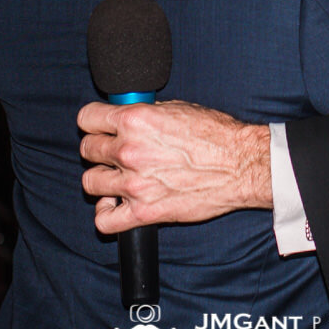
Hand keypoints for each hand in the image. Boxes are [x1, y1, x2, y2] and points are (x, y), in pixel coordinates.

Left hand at [78, 100, 271, 234]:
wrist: (241, 165)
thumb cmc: (216, 135)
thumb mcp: (177, 108)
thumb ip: (145, 114)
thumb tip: (127, 117)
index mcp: (135, 120)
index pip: (87, 118)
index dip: (94, 122)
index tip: (100, 127)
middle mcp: (129, 151)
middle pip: (87, 149)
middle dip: (100, 149)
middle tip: (115, 152)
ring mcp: (134, 184)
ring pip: (90, 182)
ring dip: (102, 179)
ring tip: (118, 178)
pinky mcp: (143, 213)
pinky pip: (103, 220)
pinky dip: (106, 213)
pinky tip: (117, 204)